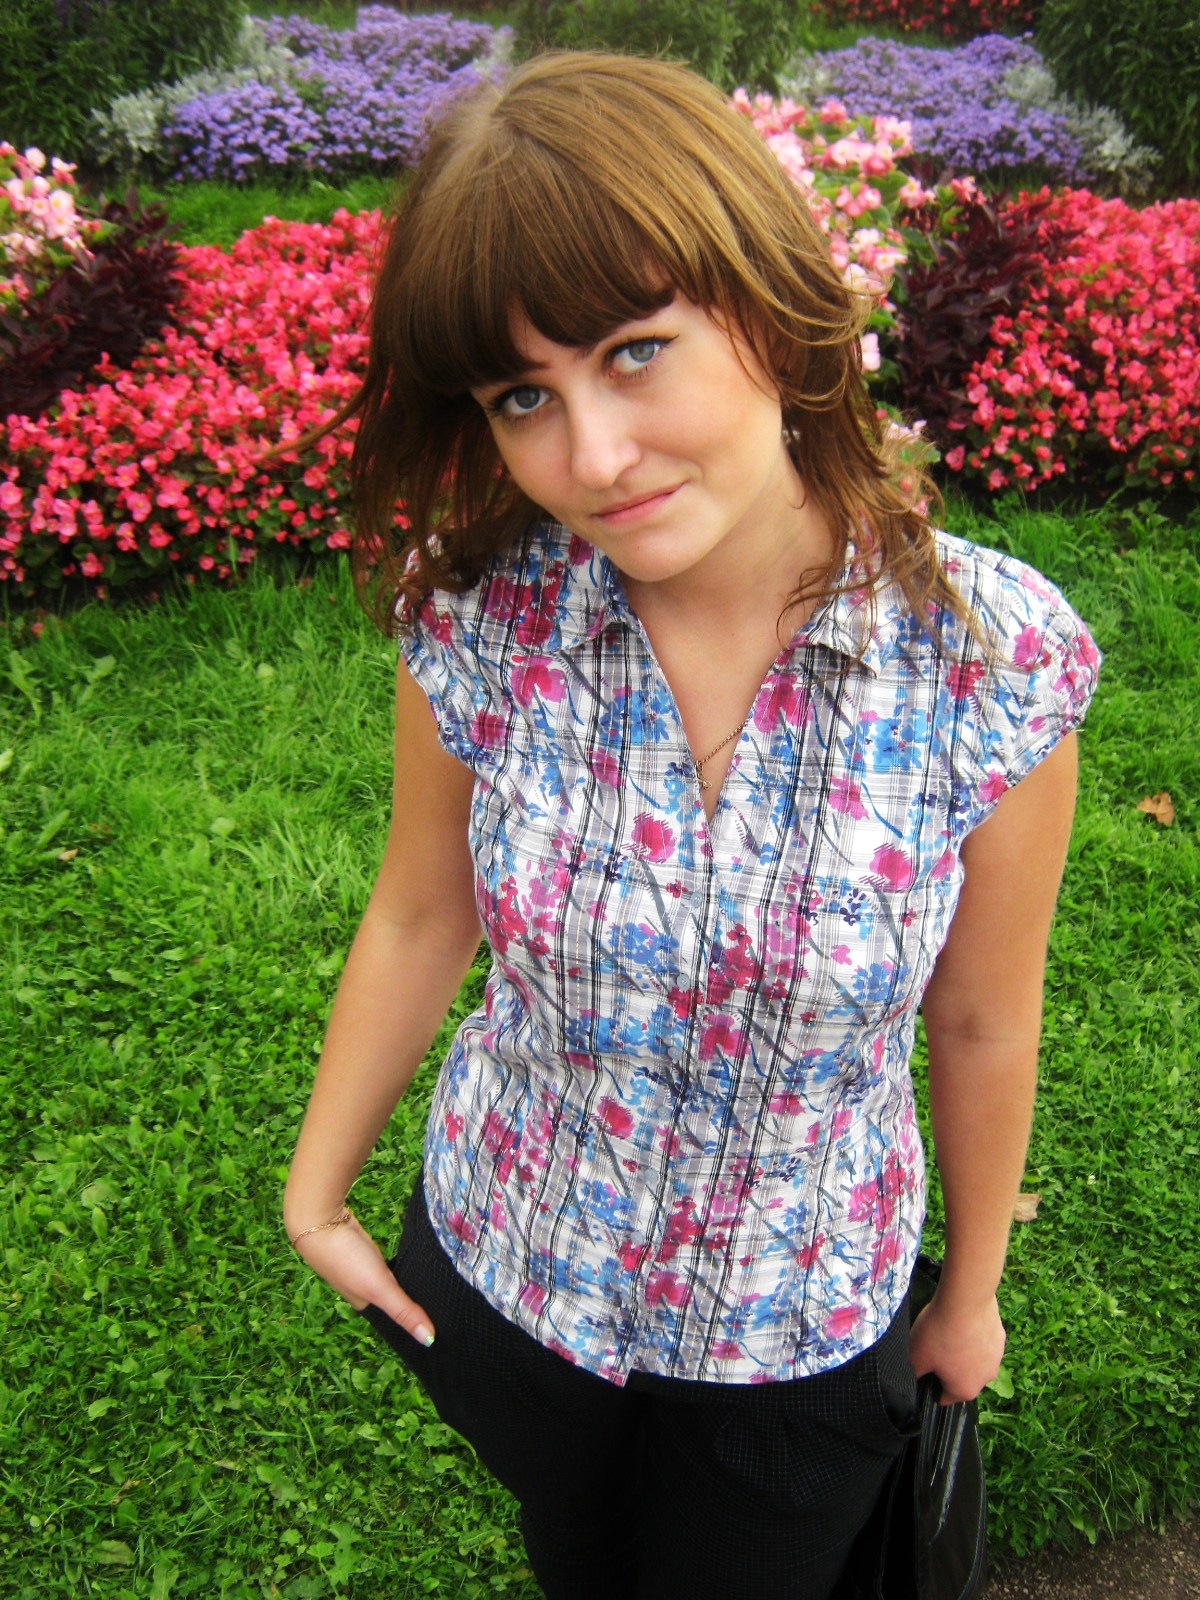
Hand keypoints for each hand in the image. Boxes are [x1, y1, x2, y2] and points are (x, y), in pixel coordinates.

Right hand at [290, 1210, 435, 1347]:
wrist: (320, 1221)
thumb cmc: (346, 1259)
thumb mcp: (379, 1288)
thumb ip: (403, 1311)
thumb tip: (429, 1341)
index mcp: (363, 1304)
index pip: (392, 1316)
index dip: (414, 1317)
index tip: (440, 1319)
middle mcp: (361, 1288)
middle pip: (391, 1295)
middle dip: (412, 1296)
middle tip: (443, 1295)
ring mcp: (360, 1266)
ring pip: (388, 1277)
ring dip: (404, 1277)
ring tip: (434, 1278)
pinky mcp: (361, 1246)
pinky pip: (383, 1259)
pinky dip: (396, 1260)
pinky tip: (411, 1256)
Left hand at [908, 1285, 1004, 1404]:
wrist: (966, 1300)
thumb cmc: (939, 1333)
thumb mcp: (916, 1356)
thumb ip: (914, 1374)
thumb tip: (914, 1379)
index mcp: (965, 1391)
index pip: (944, 1397)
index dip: (931, 1384)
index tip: (924, 1367)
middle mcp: (986, 1380)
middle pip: (961, 1379)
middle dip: (948, 1367)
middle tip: (935, 1346)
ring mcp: (997, 1359)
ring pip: (974, 1361)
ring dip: (963, 1352)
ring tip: (948, 1331)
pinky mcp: (1001, 1338)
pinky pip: (983, 1343)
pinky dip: (973, 1336)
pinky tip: (963, 1321)